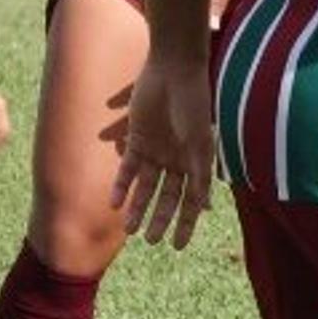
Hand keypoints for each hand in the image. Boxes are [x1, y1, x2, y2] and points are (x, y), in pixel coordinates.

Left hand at [111, 54, 213, 245]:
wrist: (173, 71)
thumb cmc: (194, 104)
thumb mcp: (200, 142)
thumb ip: (201, 173)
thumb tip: (203, 206)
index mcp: (198, 163)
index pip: (192, 201)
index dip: (186, 224)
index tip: (178, 246)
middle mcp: (178, 160)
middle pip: (168, 198)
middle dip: (160, 219)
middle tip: (149, 240)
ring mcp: (157, 151)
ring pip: (146, 188)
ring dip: (138, 207)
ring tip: (128, 228)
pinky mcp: (137, 140)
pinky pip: (128, 169)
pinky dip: (122, 185)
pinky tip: (114, 202)